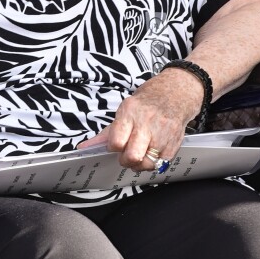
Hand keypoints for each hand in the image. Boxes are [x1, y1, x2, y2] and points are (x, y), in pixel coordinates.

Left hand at [79, 68, 203, 169]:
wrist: (175, 94)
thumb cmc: (146, 103)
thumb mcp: (124, 110)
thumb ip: (106, 132)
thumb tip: (84, 148)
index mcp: (130, 112)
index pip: (117, 141)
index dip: (113, 147)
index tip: (115, 145)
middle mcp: (147, 123)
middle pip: (132, 155)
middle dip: (125, 160)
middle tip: (125, 156)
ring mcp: (162, 134)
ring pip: (146, 164)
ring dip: (139, 164)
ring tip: (138, 156)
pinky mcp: (174, 144)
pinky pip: (159, 164)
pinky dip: (153, 163)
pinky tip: (150, 153)